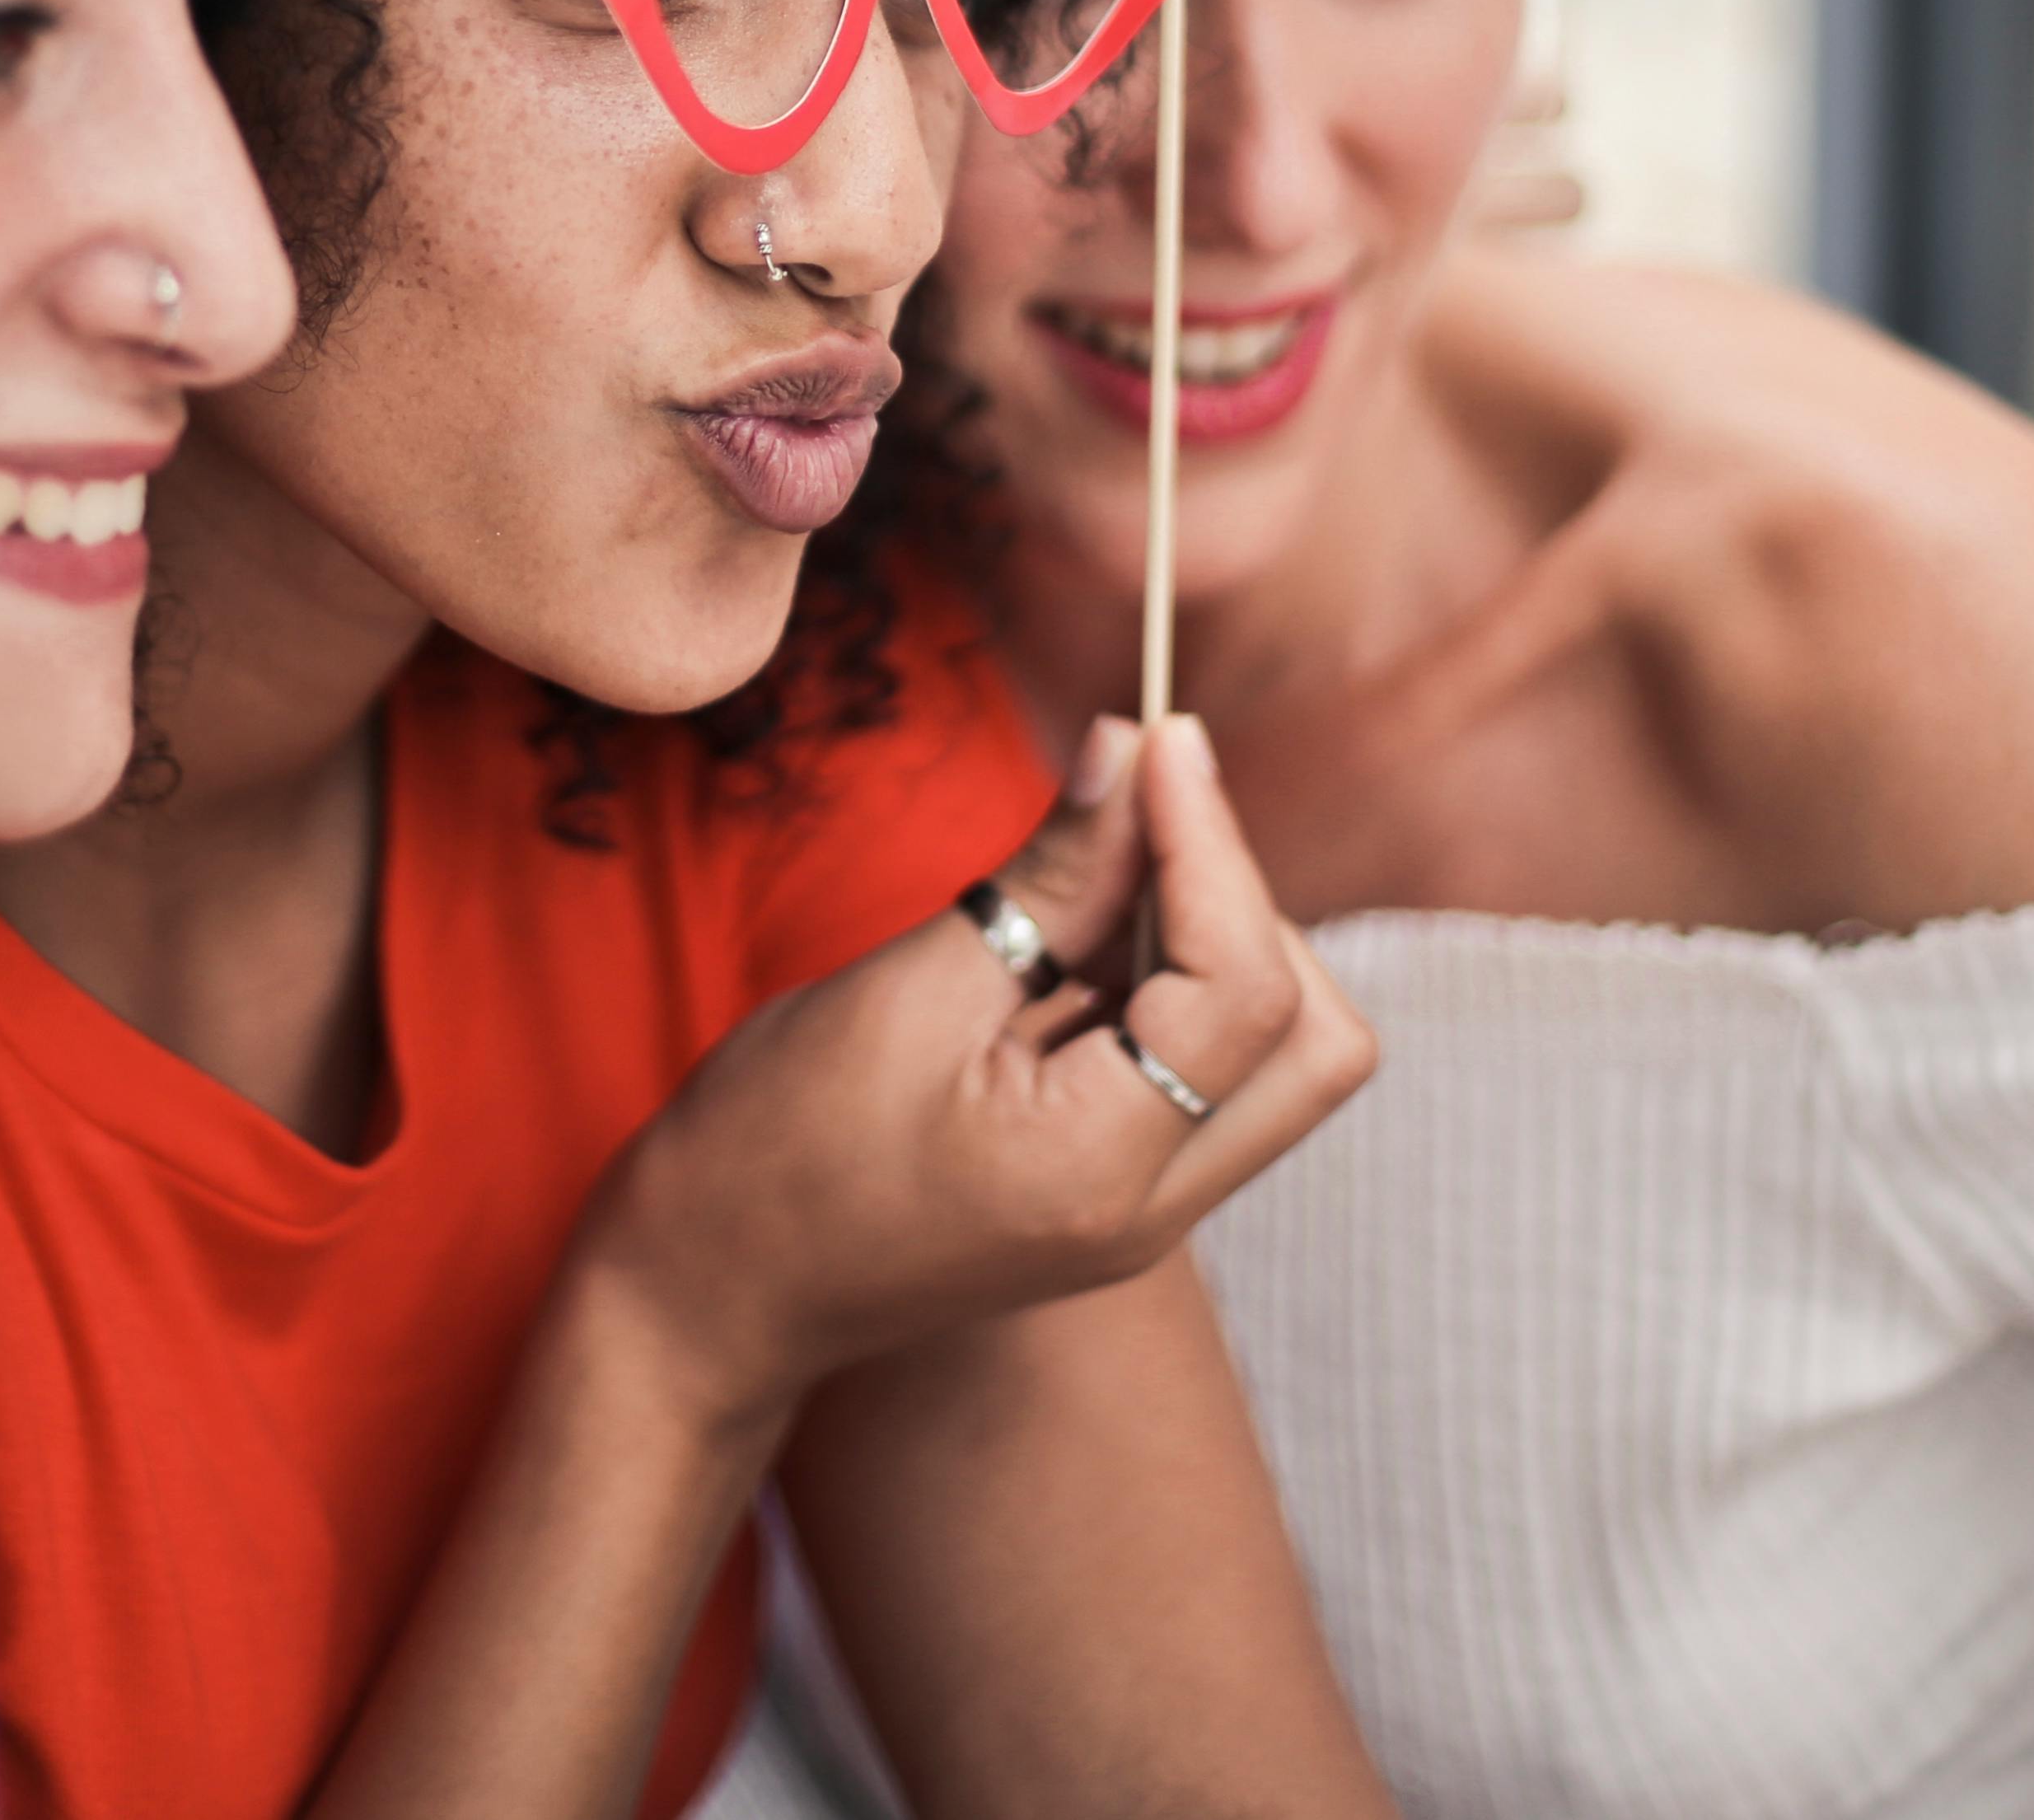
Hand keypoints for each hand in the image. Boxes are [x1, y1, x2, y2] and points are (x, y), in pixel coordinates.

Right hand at [575, 711, 1376, 1429]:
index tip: (1159, 739)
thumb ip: (1045, 879)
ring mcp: (1149, 1214)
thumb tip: (1132, 748)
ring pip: (1281, 1056)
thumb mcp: (905, 991)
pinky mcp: (1124, 1193)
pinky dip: (1174, 983)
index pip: (1250, 990)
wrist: (713, 1294)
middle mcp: (1155, 1212)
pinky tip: (1075, 938)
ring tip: (1086, 884)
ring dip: (1216, 941)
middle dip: (1248, 906)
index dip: (1215, 842)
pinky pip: (1211, 1072)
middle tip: (1134, 821)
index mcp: (1099, 1173)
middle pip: (1320, 1043)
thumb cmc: (773, 1150)